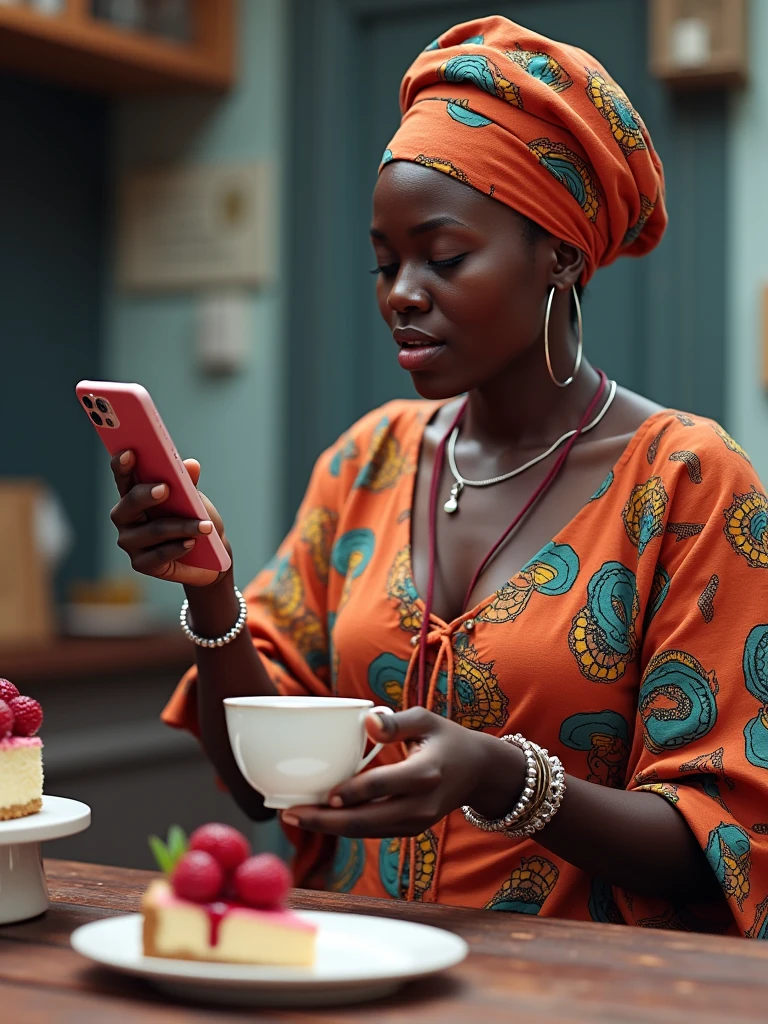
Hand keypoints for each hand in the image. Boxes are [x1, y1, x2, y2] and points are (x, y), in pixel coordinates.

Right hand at [110, 451, 229, 586]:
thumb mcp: (194, 498)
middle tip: (165, 488)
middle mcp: (125, 518)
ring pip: (153, 530)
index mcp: (133, 495)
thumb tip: (191, 465)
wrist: (209, 556)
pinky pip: (159, 555)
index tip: (130, 452)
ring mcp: (130, 542)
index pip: (123, 478)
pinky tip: (192, 543)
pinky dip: (178, 547)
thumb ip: (189, 483)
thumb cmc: (193, 519)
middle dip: (146, 495)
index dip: (122, 465)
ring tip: (205, 526)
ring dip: (181, 526)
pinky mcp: (141, 564)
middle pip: (129, 504)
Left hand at [281, 707, 524, 837]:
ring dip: (330, 827)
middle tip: (290, 813)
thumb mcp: (426, 719)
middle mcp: (420, 804)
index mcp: (425, 773)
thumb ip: (395, 721)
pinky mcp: (409, 830)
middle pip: (366, 820)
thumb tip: (367, 720)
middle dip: (325, 821)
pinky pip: (372, 831)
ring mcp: (415, 822)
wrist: (478, 772)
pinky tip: (320, 817)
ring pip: (366, 831)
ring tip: (295, 816)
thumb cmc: (446, 739)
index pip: (383, 786)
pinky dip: (345, 827)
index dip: (353, 792)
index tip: (326, 794)